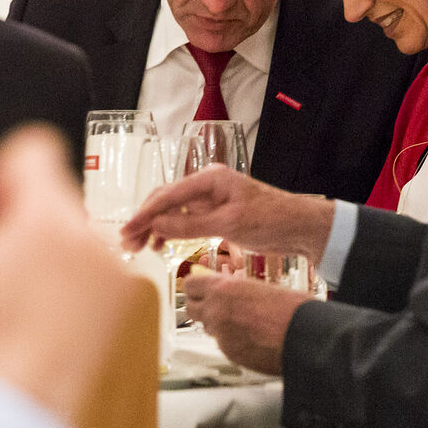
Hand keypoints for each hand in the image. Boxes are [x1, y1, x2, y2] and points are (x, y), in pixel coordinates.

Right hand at [0, 126, 157, 427]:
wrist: (30, 390)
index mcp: (44, 214)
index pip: (35, 146)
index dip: (3, 169)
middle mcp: (86, 230)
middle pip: (52, 188)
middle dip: (22, 209)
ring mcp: (110, 259)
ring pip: (73, 224)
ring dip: (49, 240)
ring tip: (22, 286)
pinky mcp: (125, 285)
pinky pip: (95, 256)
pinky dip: (74, 269)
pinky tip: (48, 302)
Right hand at [121, 164, 335, 260]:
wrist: (300, 227)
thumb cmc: (271, 219)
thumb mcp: (229, 224)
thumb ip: (191, 225)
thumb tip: (156, 226)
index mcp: (210, 179)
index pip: (167, 195)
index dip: (144, 214)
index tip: (127, 231)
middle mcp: (207, 185)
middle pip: (166, 200)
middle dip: (145, 220)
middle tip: (128, 243)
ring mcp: (211, 200)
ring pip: (174, 211)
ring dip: (155, 227)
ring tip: (140, 247)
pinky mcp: (217, 214)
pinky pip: (186, 220)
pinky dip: (171, 231)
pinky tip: (160, 244)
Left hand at [183, 267, 310, 375]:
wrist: (304, 337)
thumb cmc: (291, 310)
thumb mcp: (260, 288)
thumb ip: (236, 289)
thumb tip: (226, 290)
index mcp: (224, 289)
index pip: (191, 284)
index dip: (196, 286)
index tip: (199, 288)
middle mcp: (216, 311)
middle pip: (191, 308)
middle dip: (200, 307)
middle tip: (212, 305)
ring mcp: (221, 335)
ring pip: (208, 327)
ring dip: (218, 325)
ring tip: (241, 323)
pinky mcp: (229, 354)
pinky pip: (223, 344)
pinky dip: (232, 341)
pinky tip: (251, 338)